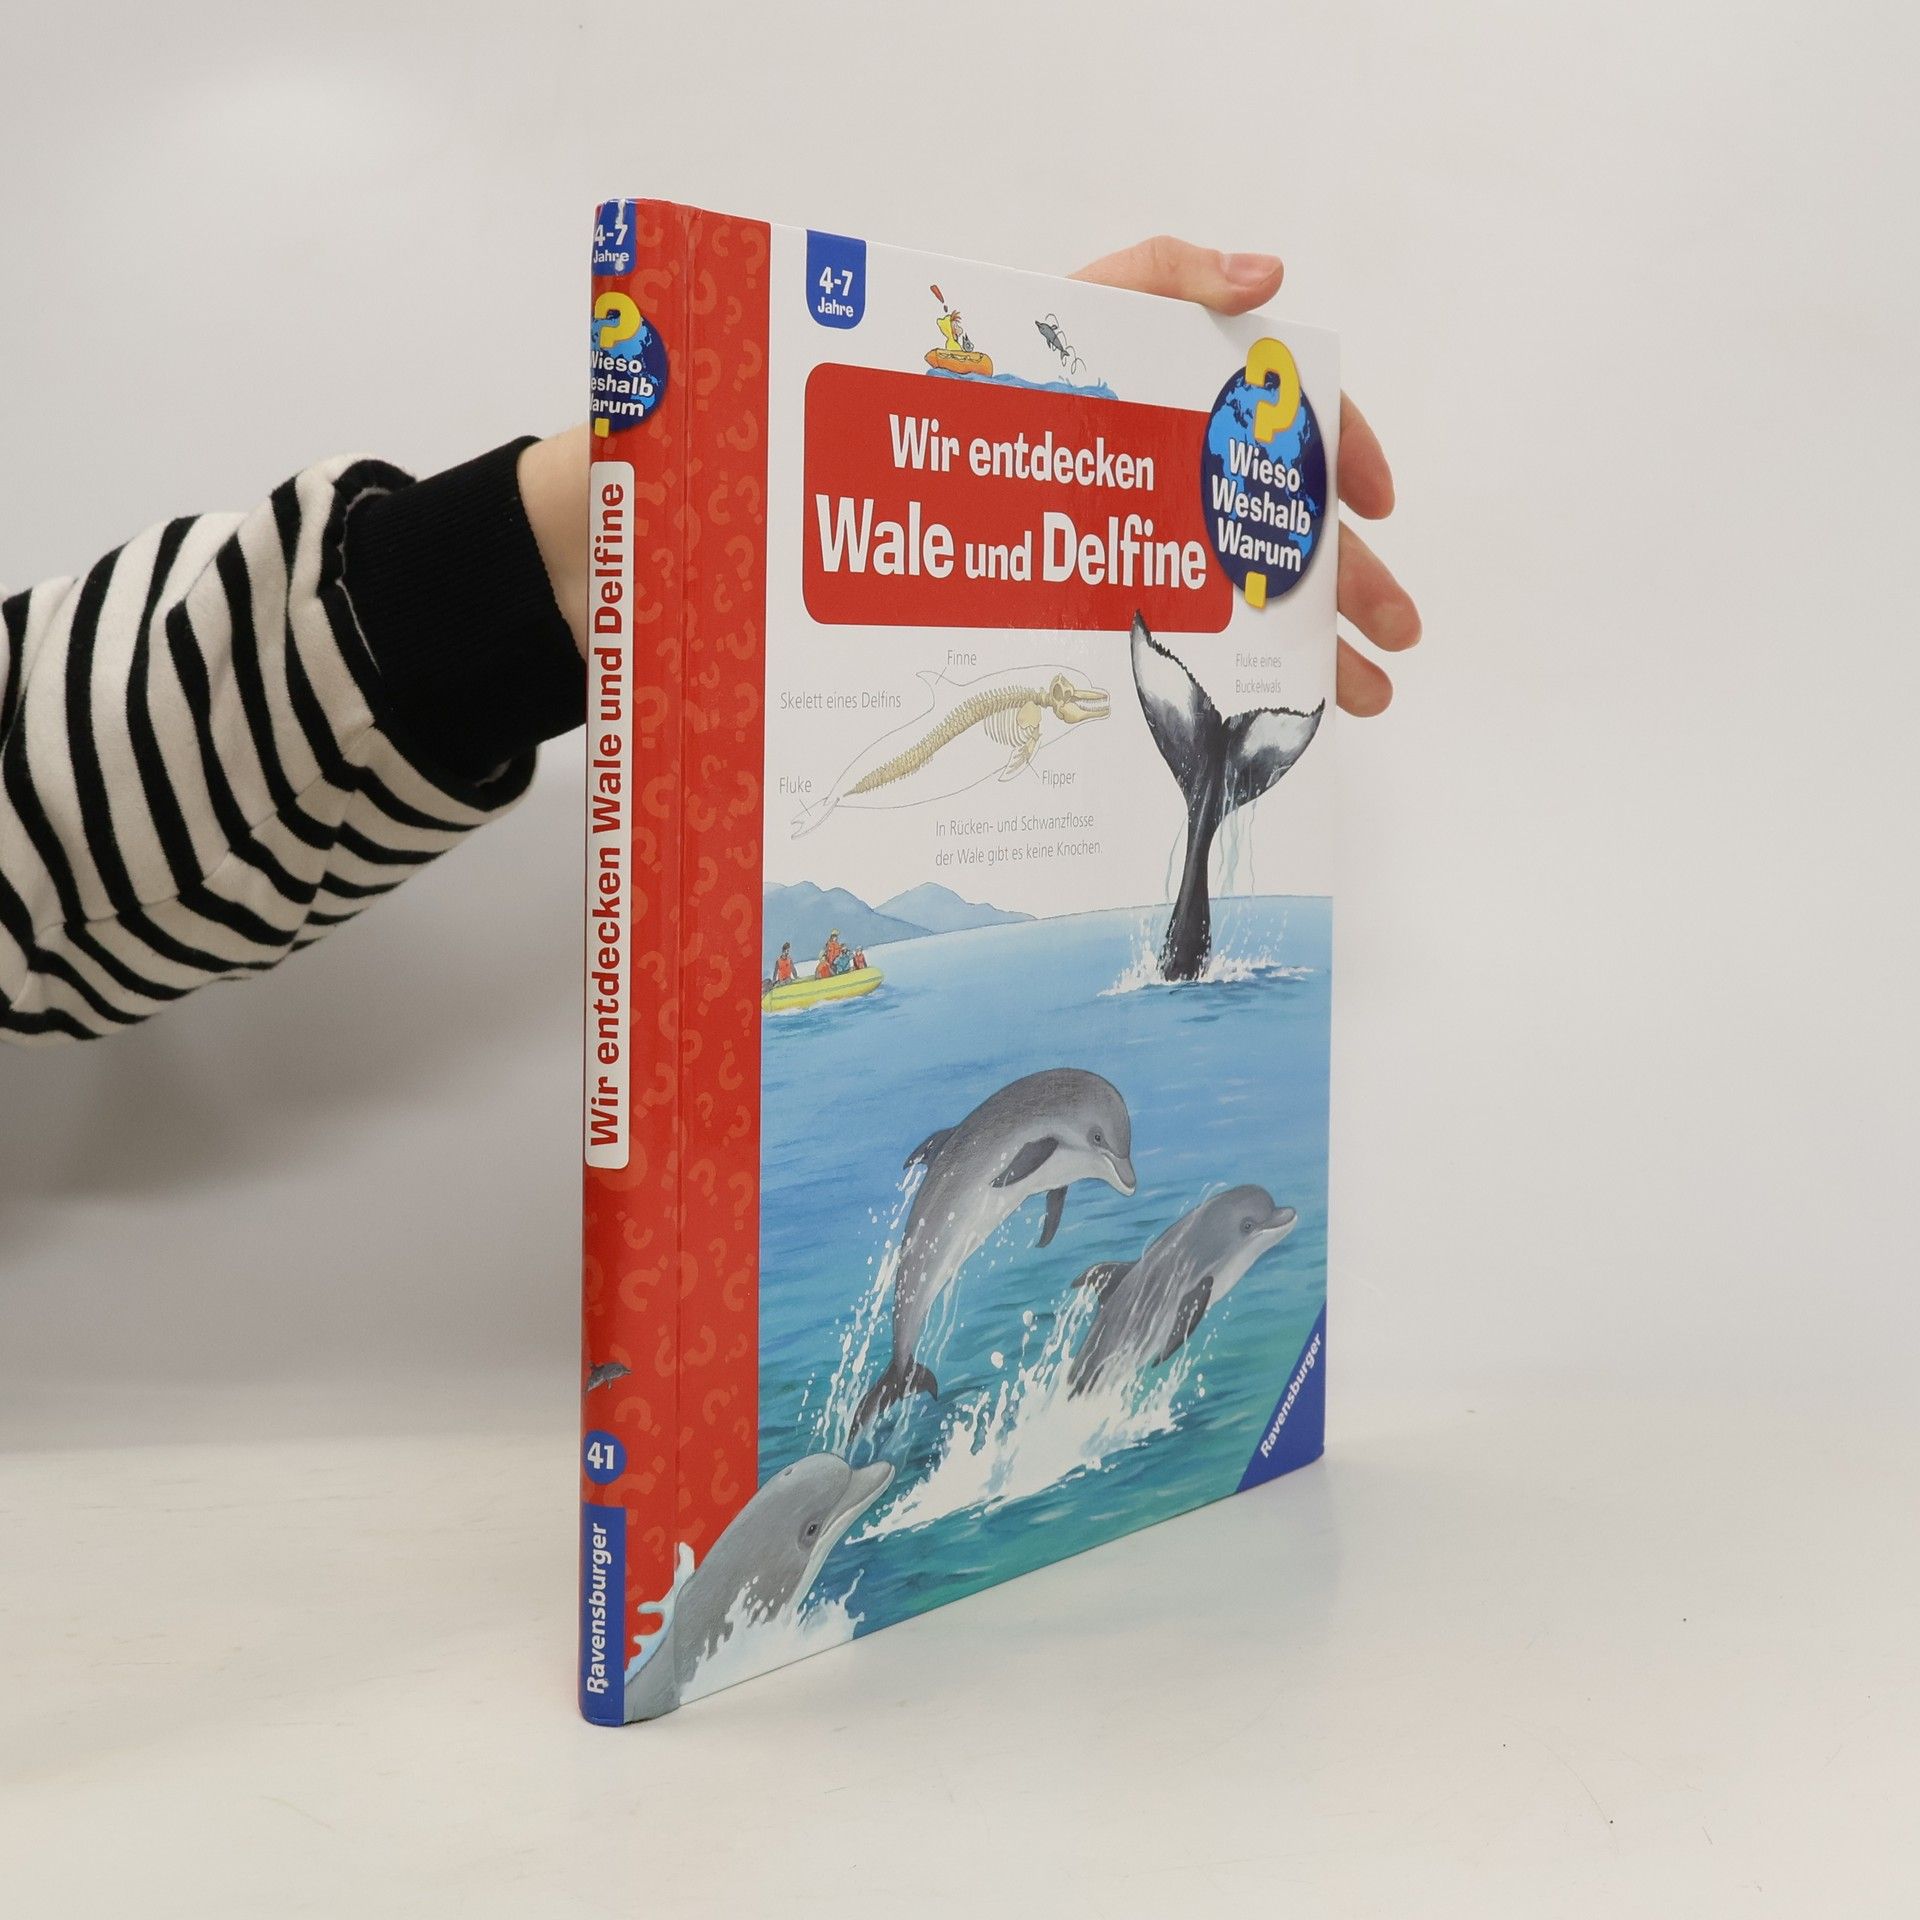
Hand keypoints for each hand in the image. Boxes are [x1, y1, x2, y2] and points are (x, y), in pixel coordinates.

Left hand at [1073, 236, 1418, 715]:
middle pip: (1302, 535)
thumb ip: (1174, 271)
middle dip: (1362, 585)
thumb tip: (1270, 276)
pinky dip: (1250, 675)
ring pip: (1267, 602)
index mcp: (1214, 411)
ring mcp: (1176, 545)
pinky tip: (1285, 704)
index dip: (1352, 458)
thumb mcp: (1095, 301)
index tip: (1377, 503)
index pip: (1307, 430)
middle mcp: (1207, 484)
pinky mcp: (1138, 595)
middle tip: (1399, 630)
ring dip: (1324, 649)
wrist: (945, 443)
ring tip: (1366, 696)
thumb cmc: (1025, 363)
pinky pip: (1204, 641)